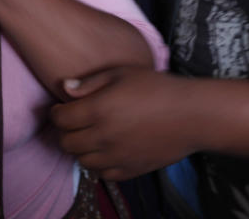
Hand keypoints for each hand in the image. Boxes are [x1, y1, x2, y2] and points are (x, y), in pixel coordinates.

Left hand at [50, 66, 201, 179]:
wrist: (192, 115)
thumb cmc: (156, 87)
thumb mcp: (121, 73)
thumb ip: (89, 83)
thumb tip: (64, 88)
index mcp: (98, 110)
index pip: (61, 119)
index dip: (57, 112)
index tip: (62, 108)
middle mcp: (104, 136)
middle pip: (67, 143)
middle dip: (66, 131)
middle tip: (74, 122)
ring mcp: (117, 156)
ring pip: (82, 160)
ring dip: (81, 148)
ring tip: (90, 135)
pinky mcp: (130, 170)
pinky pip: (102, 174)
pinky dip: (98, 163)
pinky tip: (106, 149)